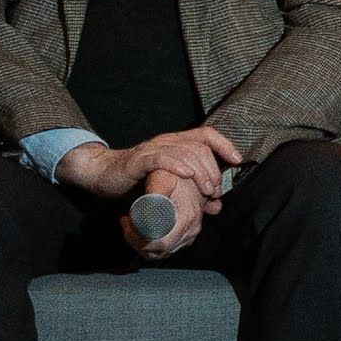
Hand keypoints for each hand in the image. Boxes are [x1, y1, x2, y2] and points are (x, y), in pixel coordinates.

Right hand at [71, 125, 238, 248]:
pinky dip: (177, 165)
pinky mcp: (139, 159)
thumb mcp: (170, 185)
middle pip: (200, 147)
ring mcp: (153, 149)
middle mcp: (167, 141)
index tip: (237, 161)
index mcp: (176, 143)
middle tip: (215, 190)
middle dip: (213, 169)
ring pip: (185, 152)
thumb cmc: (137, 179)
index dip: (224, 145)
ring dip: (201, 172)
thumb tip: (216, 206)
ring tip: (206, 190)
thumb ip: (193, 193)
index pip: (206, 135)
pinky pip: (162, 157)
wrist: (103, 174)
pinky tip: (187, 175)